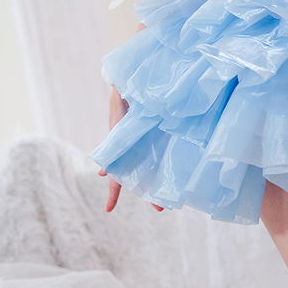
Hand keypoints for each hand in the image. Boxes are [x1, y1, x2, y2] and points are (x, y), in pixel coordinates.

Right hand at [99, 86, 164, 212]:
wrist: (137, 77)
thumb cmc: (123, 96)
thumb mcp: (117, 119)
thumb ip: (111, 146)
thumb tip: (103, 174)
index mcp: (121, 148)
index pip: (115, 177)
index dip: (113, 194)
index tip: (108, 210)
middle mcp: (136, 149)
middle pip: (141, 176)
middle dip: (150, 193)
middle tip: (161, 208)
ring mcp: (149, 143)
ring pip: (156, 167)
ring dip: (163, 181)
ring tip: (176, 196)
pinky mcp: (163, 135)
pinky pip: (168, 151)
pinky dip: (173, 162)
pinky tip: (184, 172)